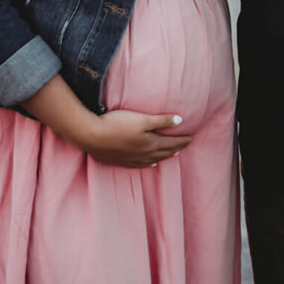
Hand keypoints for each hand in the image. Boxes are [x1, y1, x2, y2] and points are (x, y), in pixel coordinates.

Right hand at [72, 110, 193, 168]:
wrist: (91, 136)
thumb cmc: (116, 124)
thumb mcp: (141, 119)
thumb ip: (161, 120)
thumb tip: (180, 120)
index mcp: (150, 144)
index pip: (172, 143)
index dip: (183, 140)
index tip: (192, 138)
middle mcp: (144, 154)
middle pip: (165, 152)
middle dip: (176, 148)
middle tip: (185, 145)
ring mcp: (132, 159)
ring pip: (154, 160)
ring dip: (165, 156)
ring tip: (172, 154)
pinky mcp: (121, 161)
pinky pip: (141, 165)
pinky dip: (150, 164)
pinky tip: (151, 164)